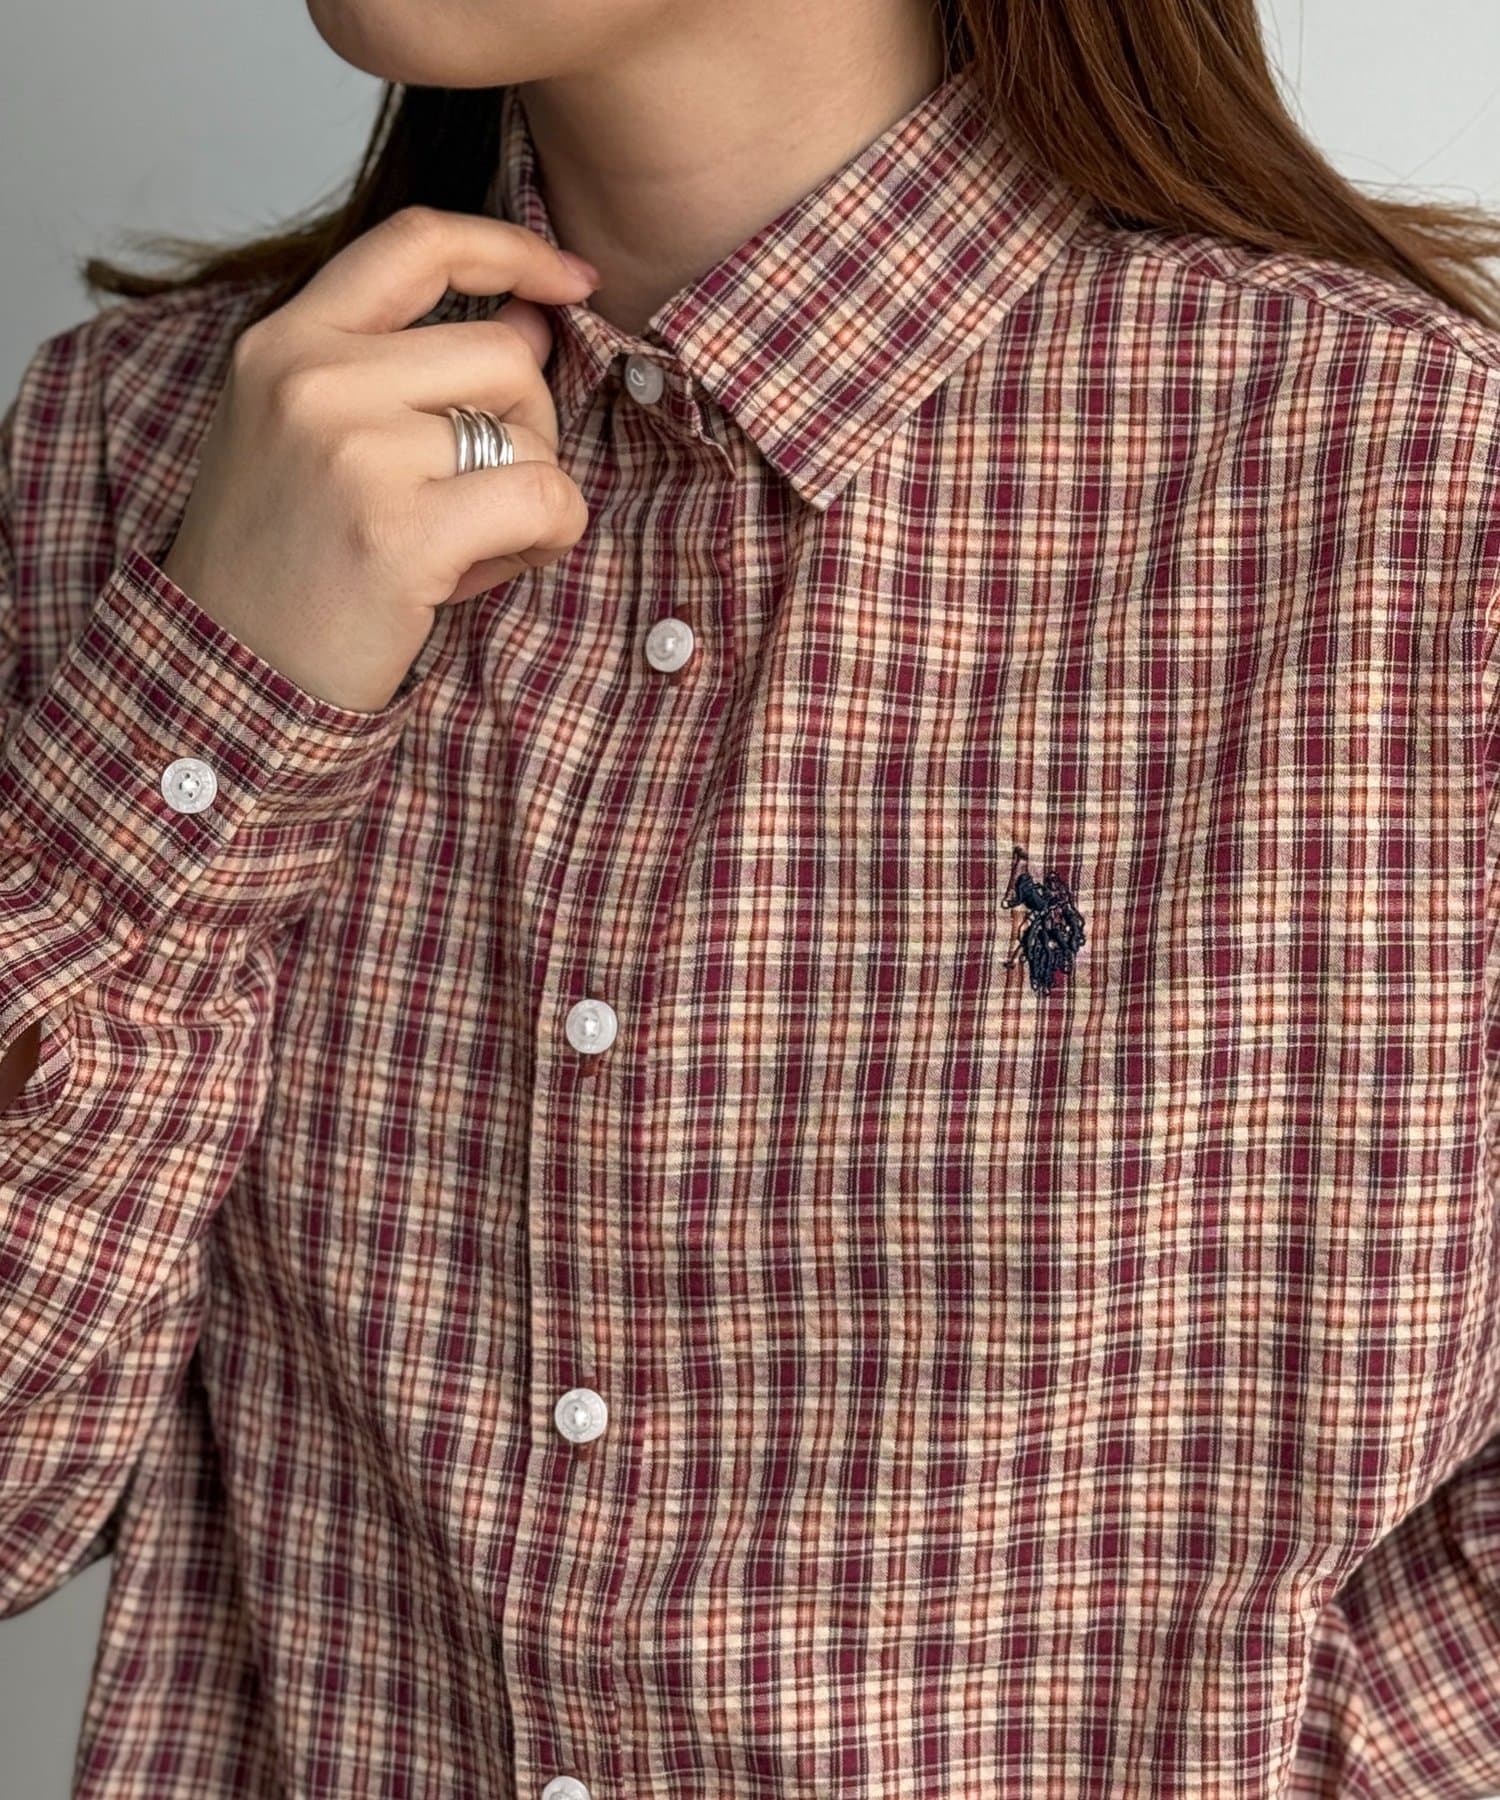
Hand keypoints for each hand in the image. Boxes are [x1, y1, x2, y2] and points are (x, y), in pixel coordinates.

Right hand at [159, 204, 598, 712]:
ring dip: (533, 492)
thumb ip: (408, 372)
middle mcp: (312, 378)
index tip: (568, 282)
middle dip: (530, 427)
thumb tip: (535, 318)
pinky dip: (548, 536)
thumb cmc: (285, 562)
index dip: (511, 250)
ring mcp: (353, 451)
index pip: (418, 243)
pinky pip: (545, 498)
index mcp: (284, 342)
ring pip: (531, 432)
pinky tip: (493, 567)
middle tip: (487, 493)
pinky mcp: (399, 529)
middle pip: (504, 354)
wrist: (227, 674)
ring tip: (473, 542)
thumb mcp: (313, 437)